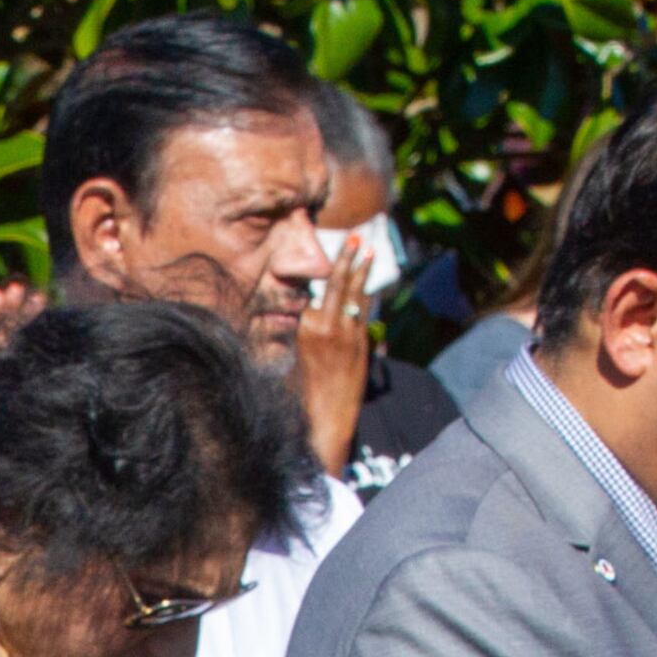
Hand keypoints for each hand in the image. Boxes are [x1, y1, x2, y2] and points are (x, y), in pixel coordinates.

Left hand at [0, 281, 38, 382]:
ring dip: (28, 315)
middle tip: (19, 288)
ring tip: (40, 297)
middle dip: (11, 306)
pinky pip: (33, 348)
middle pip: (2, 325)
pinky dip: (40, 332)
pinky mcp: (27, 373)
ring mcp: (11, 364)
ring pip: (19, 334)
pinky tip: (48, 318)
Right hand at [294, 232, 373, 479]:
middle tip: (352, 237)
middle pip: (333, 284)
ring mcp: (345, 333)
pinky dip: (366, 293)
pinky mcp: (361, 342)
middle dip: (344, 259)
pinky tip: (369, 281)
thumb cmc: (301, 397)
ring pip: (354, 293)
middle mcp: (322, 327)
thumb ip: (291, 339)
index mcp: (300, 331)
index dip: (309, 275)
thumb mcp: (288, 363)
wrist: (326, 420)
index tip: (313, 258)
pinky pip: (364, 310)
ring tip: (367, 249)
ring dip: (361, 269)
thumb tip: (286, 322)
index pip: (305, 294)